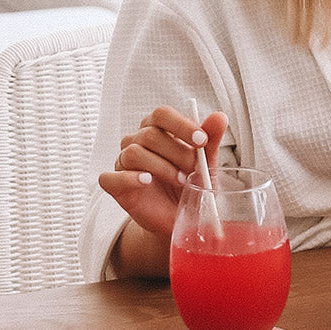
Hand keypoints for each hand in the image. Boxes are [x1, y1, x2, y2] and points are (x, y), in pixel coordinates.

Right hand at [99, 105, 228, 240]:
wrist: (181, 215)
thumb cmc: (192, 183)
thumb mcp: (206, 162)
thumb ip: (211, 139)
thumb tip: (219, 116)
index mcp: (159, 129)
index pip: (162, 114)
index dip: (181, 125)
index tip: (202, 140)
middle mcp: (137, 141)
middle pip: (150, 134)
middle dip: (177, 152)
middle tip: (194, 169)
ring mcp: (124, 162)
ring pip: (134, 153)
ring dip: (162, 167)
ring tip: (181, 181)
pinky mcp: (114, 184)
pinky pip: (110, 176)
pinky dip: (130, 178)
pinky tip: (147, 181)